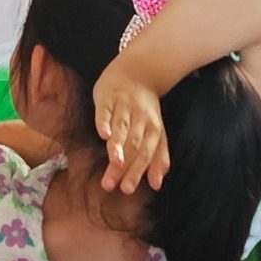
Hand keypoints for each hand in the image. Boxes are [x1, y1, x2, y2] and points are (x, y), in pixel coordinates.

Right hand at [94, 63, 168, 193]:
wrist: (137, 70)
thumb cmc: (144, 109)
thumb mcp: (155, 131)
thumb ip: (157, 157)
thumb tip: (157, 185)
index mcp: (153, 128)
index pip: (147, 153)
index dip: (138, 171)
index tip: (127, 189)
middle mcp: (140, 117)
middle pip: (133, 145)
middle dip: (124, 166)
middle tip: (112, 185)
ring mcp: (124, 106)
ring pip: (121, 129)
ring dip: (118, 146)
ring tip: (114, 163)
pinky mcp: (107, 97)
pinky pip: (106, 110)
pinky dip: (105, 122)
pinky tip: (103, 135)